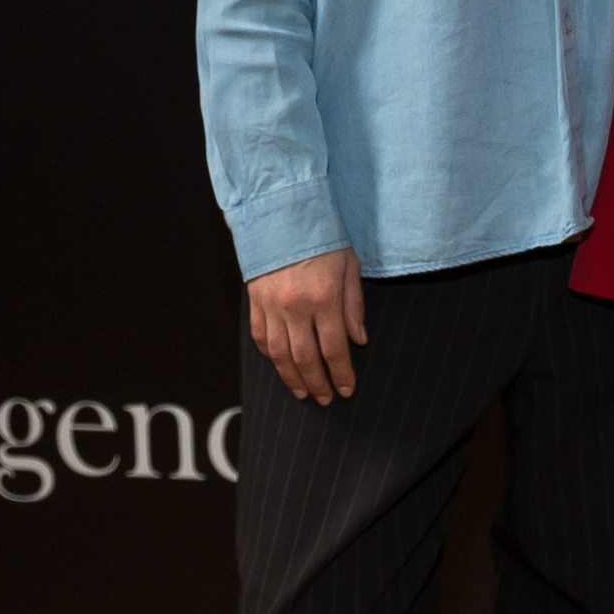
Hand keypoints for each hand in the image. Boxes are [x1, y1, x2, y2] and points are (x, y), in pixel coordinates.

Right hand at [248, 247, 366, 404]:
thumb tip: (359, 340)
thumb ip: (354, 305)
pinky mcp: (255, 301)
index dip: (341, 373)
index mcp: (324, 298)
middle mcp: (295, 307)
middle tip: (325, 399)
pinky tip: (280, 365)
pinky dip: (270, 355)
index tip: (346, 389)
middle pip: (305, 358)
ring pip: (279, 353)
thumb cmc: (322, 238)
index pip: (334, 348)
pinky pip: (260, 336)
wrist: (283, 214)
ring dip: (291, 377)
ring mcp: (271, 305)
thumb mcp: (349, 266)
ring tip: (302, 392)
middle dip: (317, 383)